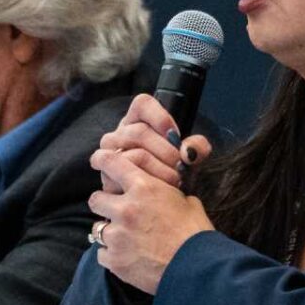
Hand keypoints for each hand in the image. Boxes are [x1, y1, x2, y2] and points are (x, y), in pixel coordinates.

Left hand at [88, 150, 215, 293]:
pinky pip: (102, 253)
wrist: (198, 270)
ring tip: (126, 239)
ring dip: (109, 232)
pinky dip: (112, 255)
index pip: (111, 163)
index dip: (101, 160)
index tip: (97, 161)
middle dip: (105, 204)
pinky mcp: (114, 260)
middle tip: (117, 212)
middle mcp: (125, 209)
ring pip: (97, 228)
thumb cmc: (197, 235)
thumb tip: (164, 189)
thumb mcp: (187, 202)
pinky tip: (128, 257)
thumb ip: (167, 192)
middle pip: (95, 199)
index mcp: (144, 188)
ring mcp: (117, 236)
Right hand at [91, 93, 212, 195]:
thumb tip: (189, 152)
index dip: (159, 117)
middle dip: (166, 151)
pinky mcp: (107, 176)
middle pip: (139, 132)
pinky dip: (148, 183)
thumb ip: (197, 147)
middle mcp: (119, 133)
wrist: (158, 199)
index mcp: (138, 120)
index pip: (142, 104)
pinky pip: (125, 177)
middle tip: (181, 166)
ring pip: (132, 155)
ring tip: (175, 181)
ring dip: (159, 170)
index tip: (175, 134)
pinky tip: (159, 189)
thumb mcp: (188, 155)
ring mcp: (109, 153)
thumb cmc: (172, 170)